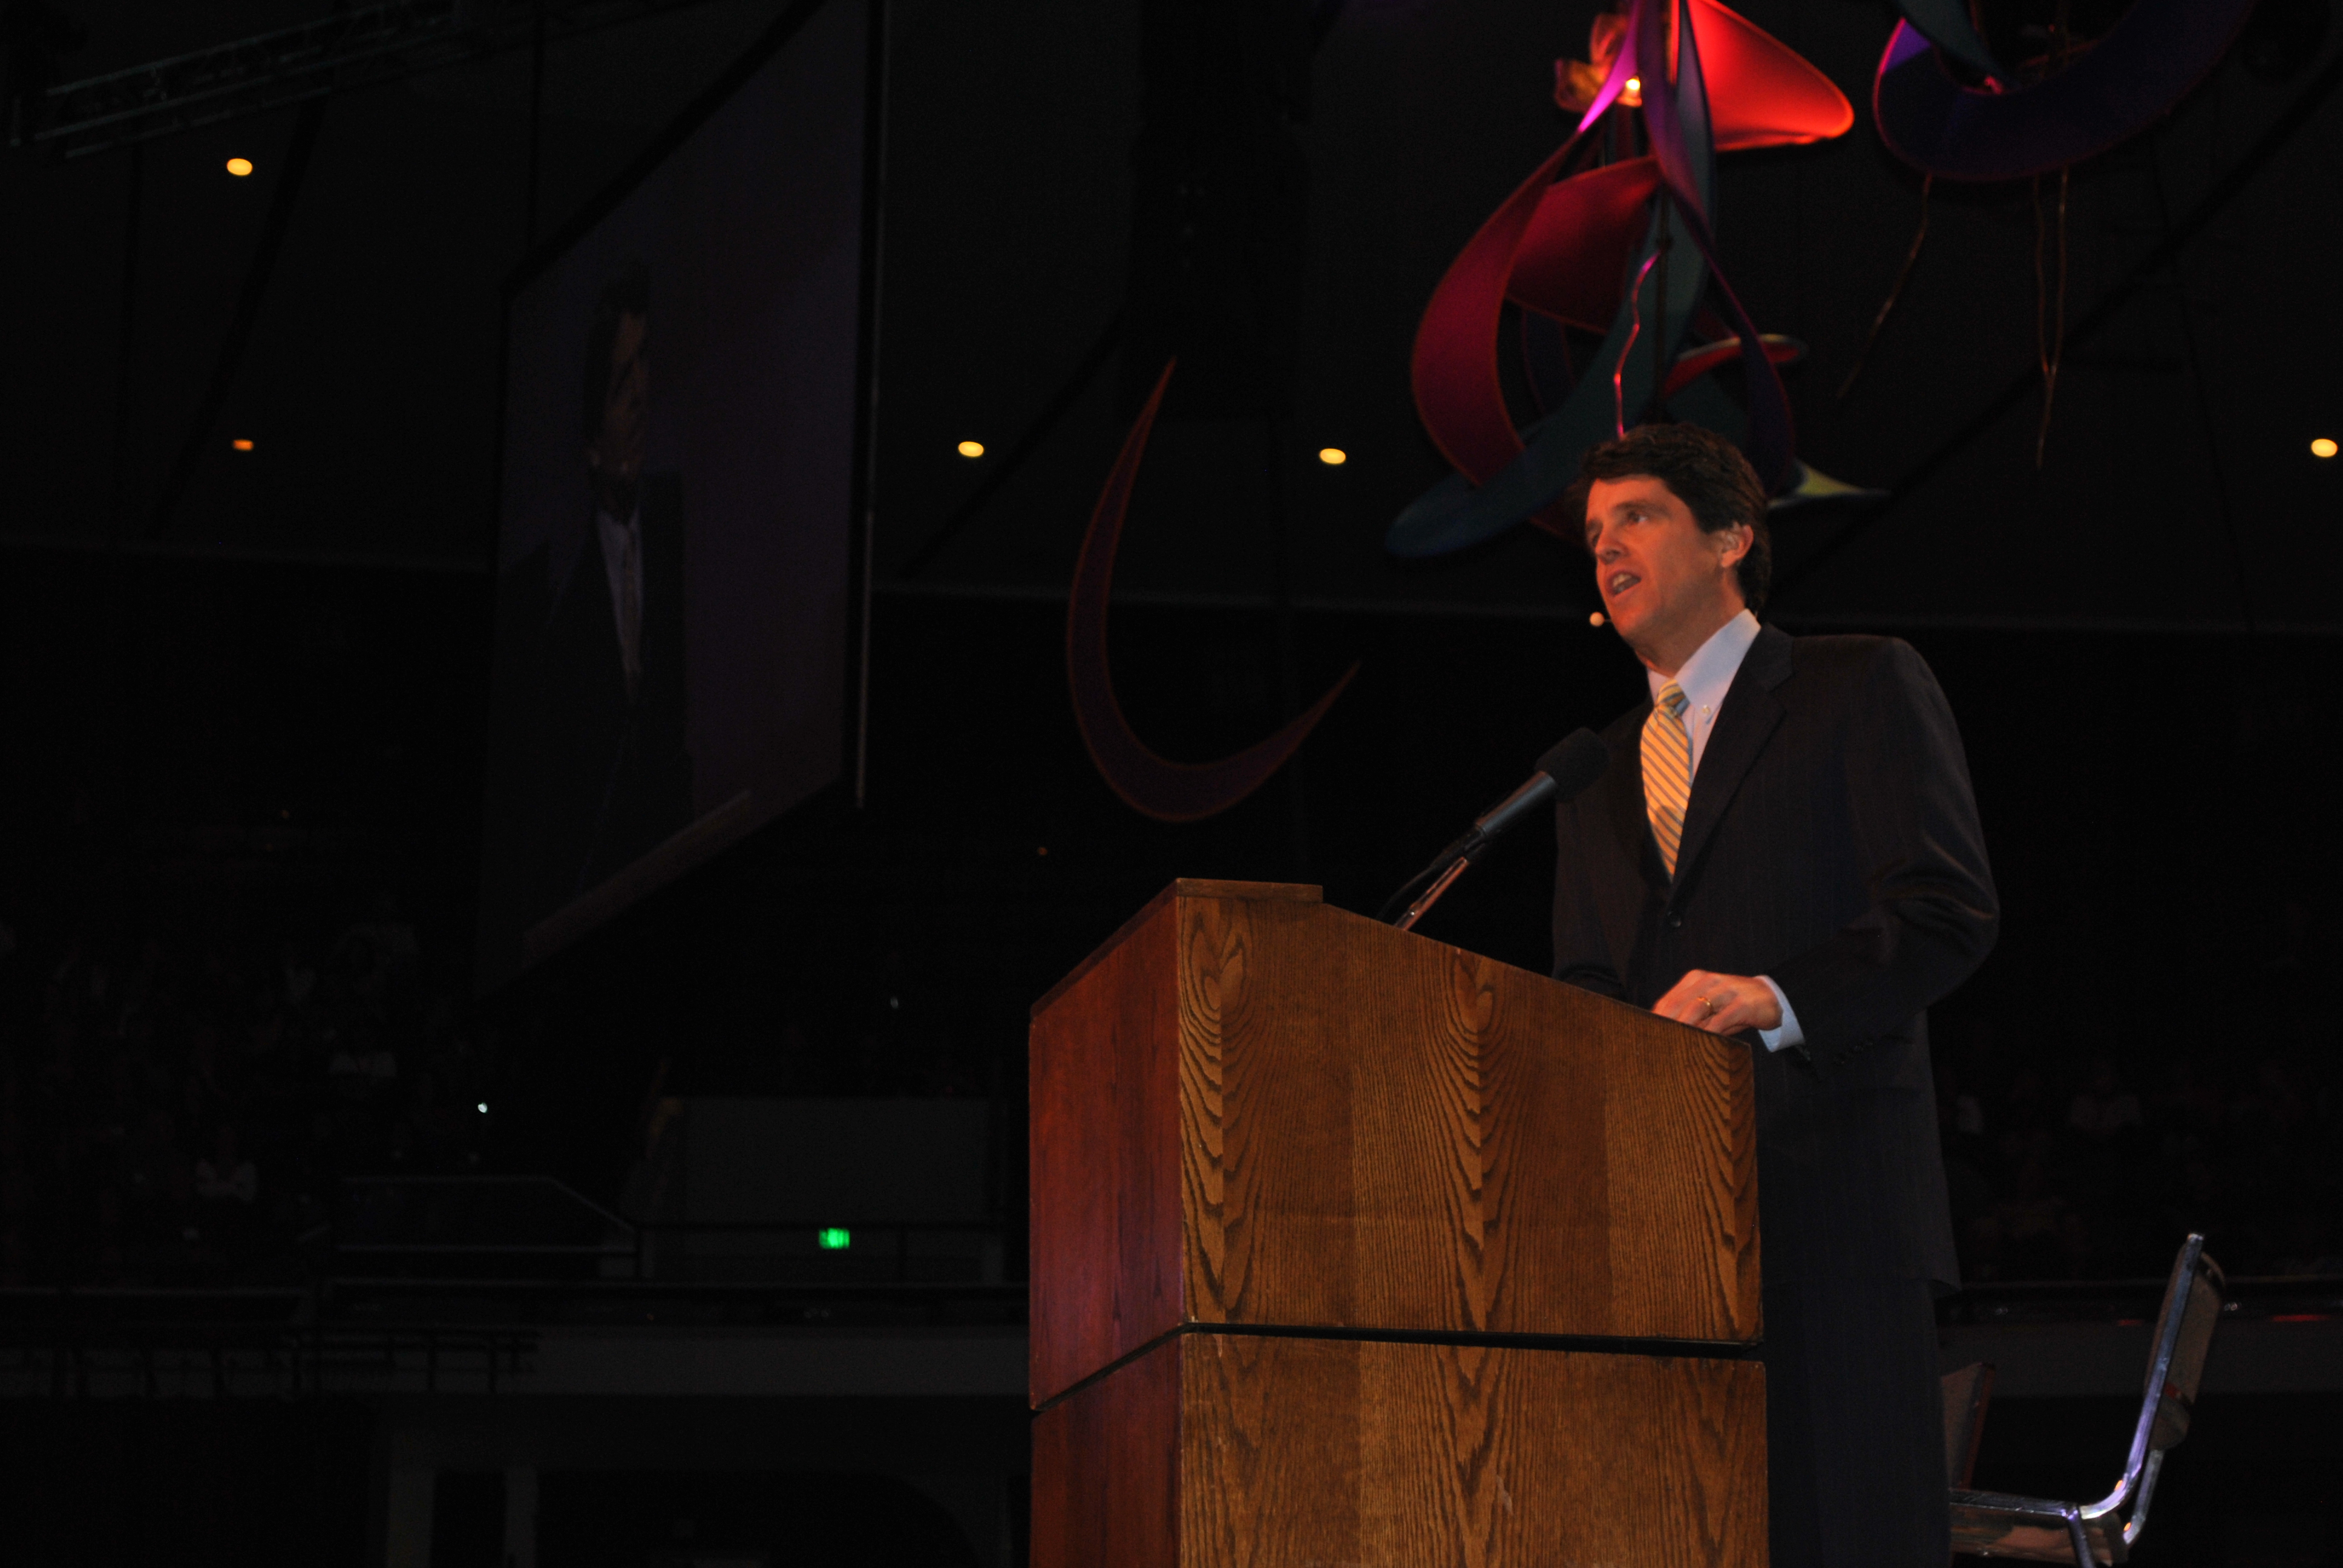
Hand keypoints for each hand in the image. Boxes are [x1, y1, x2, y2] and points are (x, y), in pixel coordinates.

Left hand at [1653, 970, 1781, 1036]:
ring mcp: (1726, 990)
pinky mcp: (1742, 1004)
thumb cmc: (1734, 1006)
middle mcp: (1709, 981)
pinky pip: (1721, 1019)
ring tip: (1672, 1044)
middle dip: (1665, 1025)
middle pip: (1679, 1003)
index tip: (1646, 1036)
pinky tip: (1702, 1044)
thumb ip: (1689, 1016)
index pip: (1669, 999)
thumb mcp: (1710, 1008)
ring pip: (1697, 1008)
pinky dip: (1709, 1032)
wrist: (1771, 996)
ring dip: (1683, 1027)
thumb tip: (1664, 1035)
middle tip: (1655, 1044)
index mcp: (1696, 980)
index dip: (1656, 1018)